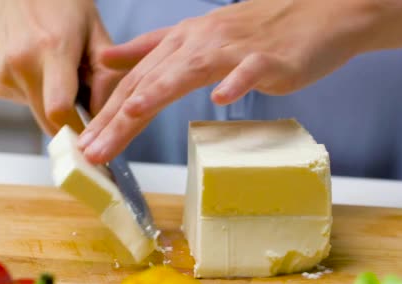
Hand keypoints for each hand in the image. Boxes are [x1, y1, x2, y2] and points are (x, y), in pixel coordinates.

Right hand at [0, 0, 127, 134]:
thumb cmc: (60, 3)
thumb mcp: (95, 32)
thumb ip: (106, 77)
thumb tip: (105, 116)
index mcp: (51, 49)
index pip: (59, 110)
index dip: (79, 130)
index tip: (94, 138)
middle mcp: (20, 64)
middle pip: (48, 121)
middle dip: (72, 123)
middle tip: (87, 109)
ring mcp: (3, 74)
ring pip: (38, 113)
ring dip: (55, 106)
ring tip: (61, 74)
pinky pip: (26, 103)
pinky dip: (39, 95)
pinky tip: (41, 70)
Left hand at [77, 0, 371, 162]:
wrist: (316, 14)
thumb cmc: (257, 32)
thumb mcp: (197, 38)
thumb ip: (150, 49)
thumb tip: (107, 60)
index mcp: (181, 43)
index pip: (136, 82)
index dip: (107, 114)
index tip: (84, 145)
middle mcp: (200, 43)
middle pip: (152, 81)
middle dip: (118, 117)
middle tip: (93, 150)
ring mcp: (234, 49)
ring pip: (191, 71)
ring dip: (160, 91)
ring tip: (134, 114)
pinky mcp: (268, 57)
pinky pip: (249, 69)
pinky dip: (236, 82)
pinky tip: (222, 97)